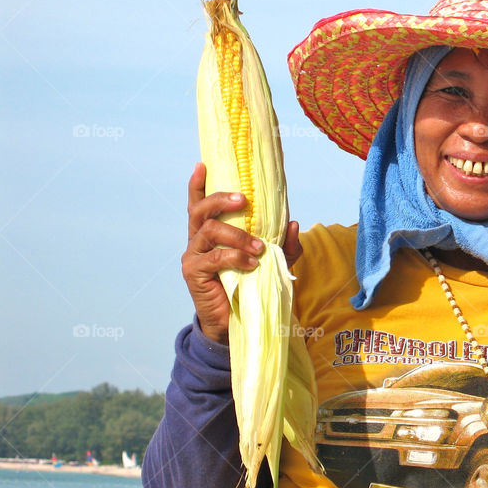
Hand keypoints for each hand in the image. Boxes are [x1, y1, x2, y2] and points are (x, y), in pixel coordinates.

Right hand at [181, 162, 301, 343]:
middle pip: (201, 210)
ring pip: (209, 230)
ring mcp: (192, 255)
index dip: (198, 184)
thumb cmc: (251, 285)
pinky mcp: (193, 273)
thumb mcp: (274, 263)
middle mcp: (197, 240)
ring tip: (259, 247)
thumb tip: (296, 223)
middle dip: (222, 199)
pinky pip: (213, 258)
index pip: (199, 204)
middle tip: (245, 200)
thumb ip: (285, 245)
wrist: (235, 322)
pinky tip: (252, 263)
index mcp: (211, 232)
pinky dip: (235, 257)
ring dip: (237, 235)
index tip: (203, 164)